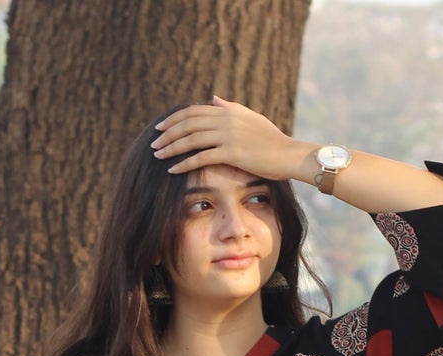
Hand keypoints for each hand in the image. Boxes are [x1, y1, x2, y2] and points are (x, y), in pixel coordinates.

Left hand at [151, 95, 307, 181]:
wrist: (289, 154)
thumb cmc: (271, 140)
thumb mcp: (250, 118)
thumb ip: (230, 108)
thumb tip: (214, 98)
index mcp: (228, 111)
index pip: (193, 111)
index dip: (174, 119)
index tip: (160, 127)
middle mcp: (226, 119)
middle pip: (188, 123)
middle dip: (168, 133)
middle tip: (153, 142)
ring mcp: (229, 136)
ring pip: (191, 139)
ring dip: (171, 147)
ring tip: (158, 155)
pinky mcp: (232, 153)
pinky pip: (202, 158)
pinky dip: (185, 163)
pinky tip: (173, 170)